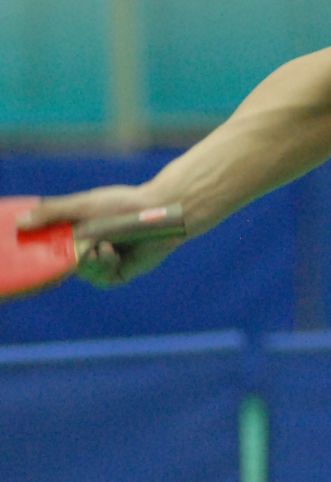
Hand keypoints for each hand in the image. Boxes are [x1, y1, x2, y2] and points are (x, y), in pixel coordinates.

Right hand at [18, 186, 182, 287]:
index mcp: (73, 232)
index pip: (46, 248)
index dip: (39, 251)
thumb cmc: (122, 204)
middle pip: (60, 264)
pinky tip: (112, 250)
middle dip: (66, 256)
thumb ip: (52, 213)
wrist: (159, 211)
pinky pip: (100, 278)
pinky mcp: (116, 273)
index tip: (31, 252)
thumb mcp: (83, 205)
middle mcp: (84, 249)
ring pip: (80, 271)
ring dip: (88, 259)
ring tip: (103, 242)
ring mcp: (100, 263)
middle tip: (79, 244)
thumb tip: (19, 223)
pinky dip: (103, 264)